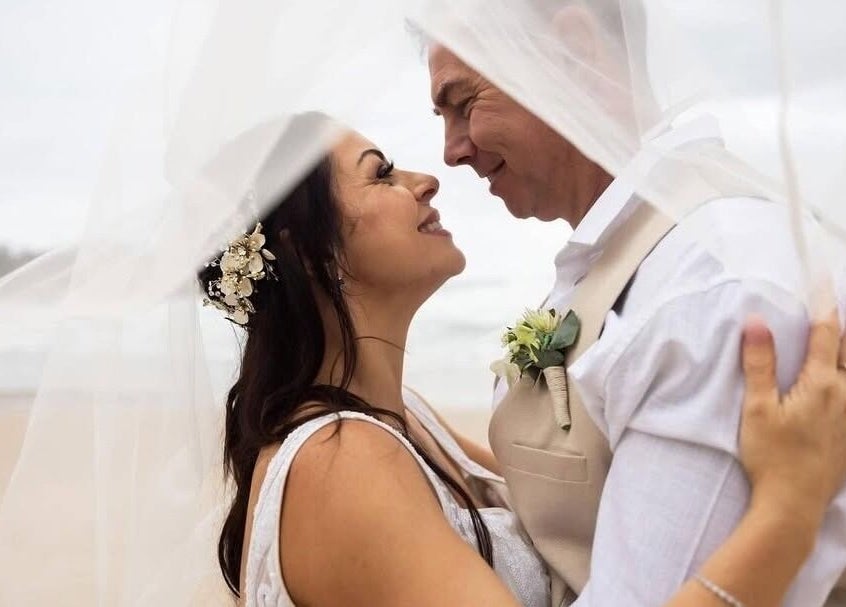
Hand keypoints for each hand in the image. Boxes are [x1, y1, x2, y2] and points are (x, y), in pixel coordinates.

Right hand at [739, 311, 845, 527]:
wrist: (793, 504)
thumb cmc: (772, 456)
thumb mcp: (758, 408)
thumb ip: (759, 363)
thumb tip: (755, 322)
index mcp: (821, 385)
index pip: (826, 334)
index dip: (825, 306)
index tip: (824, 281)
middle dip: (842, 328)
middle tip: (835, 308)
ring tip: (841, 342)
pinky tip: (840, 384)